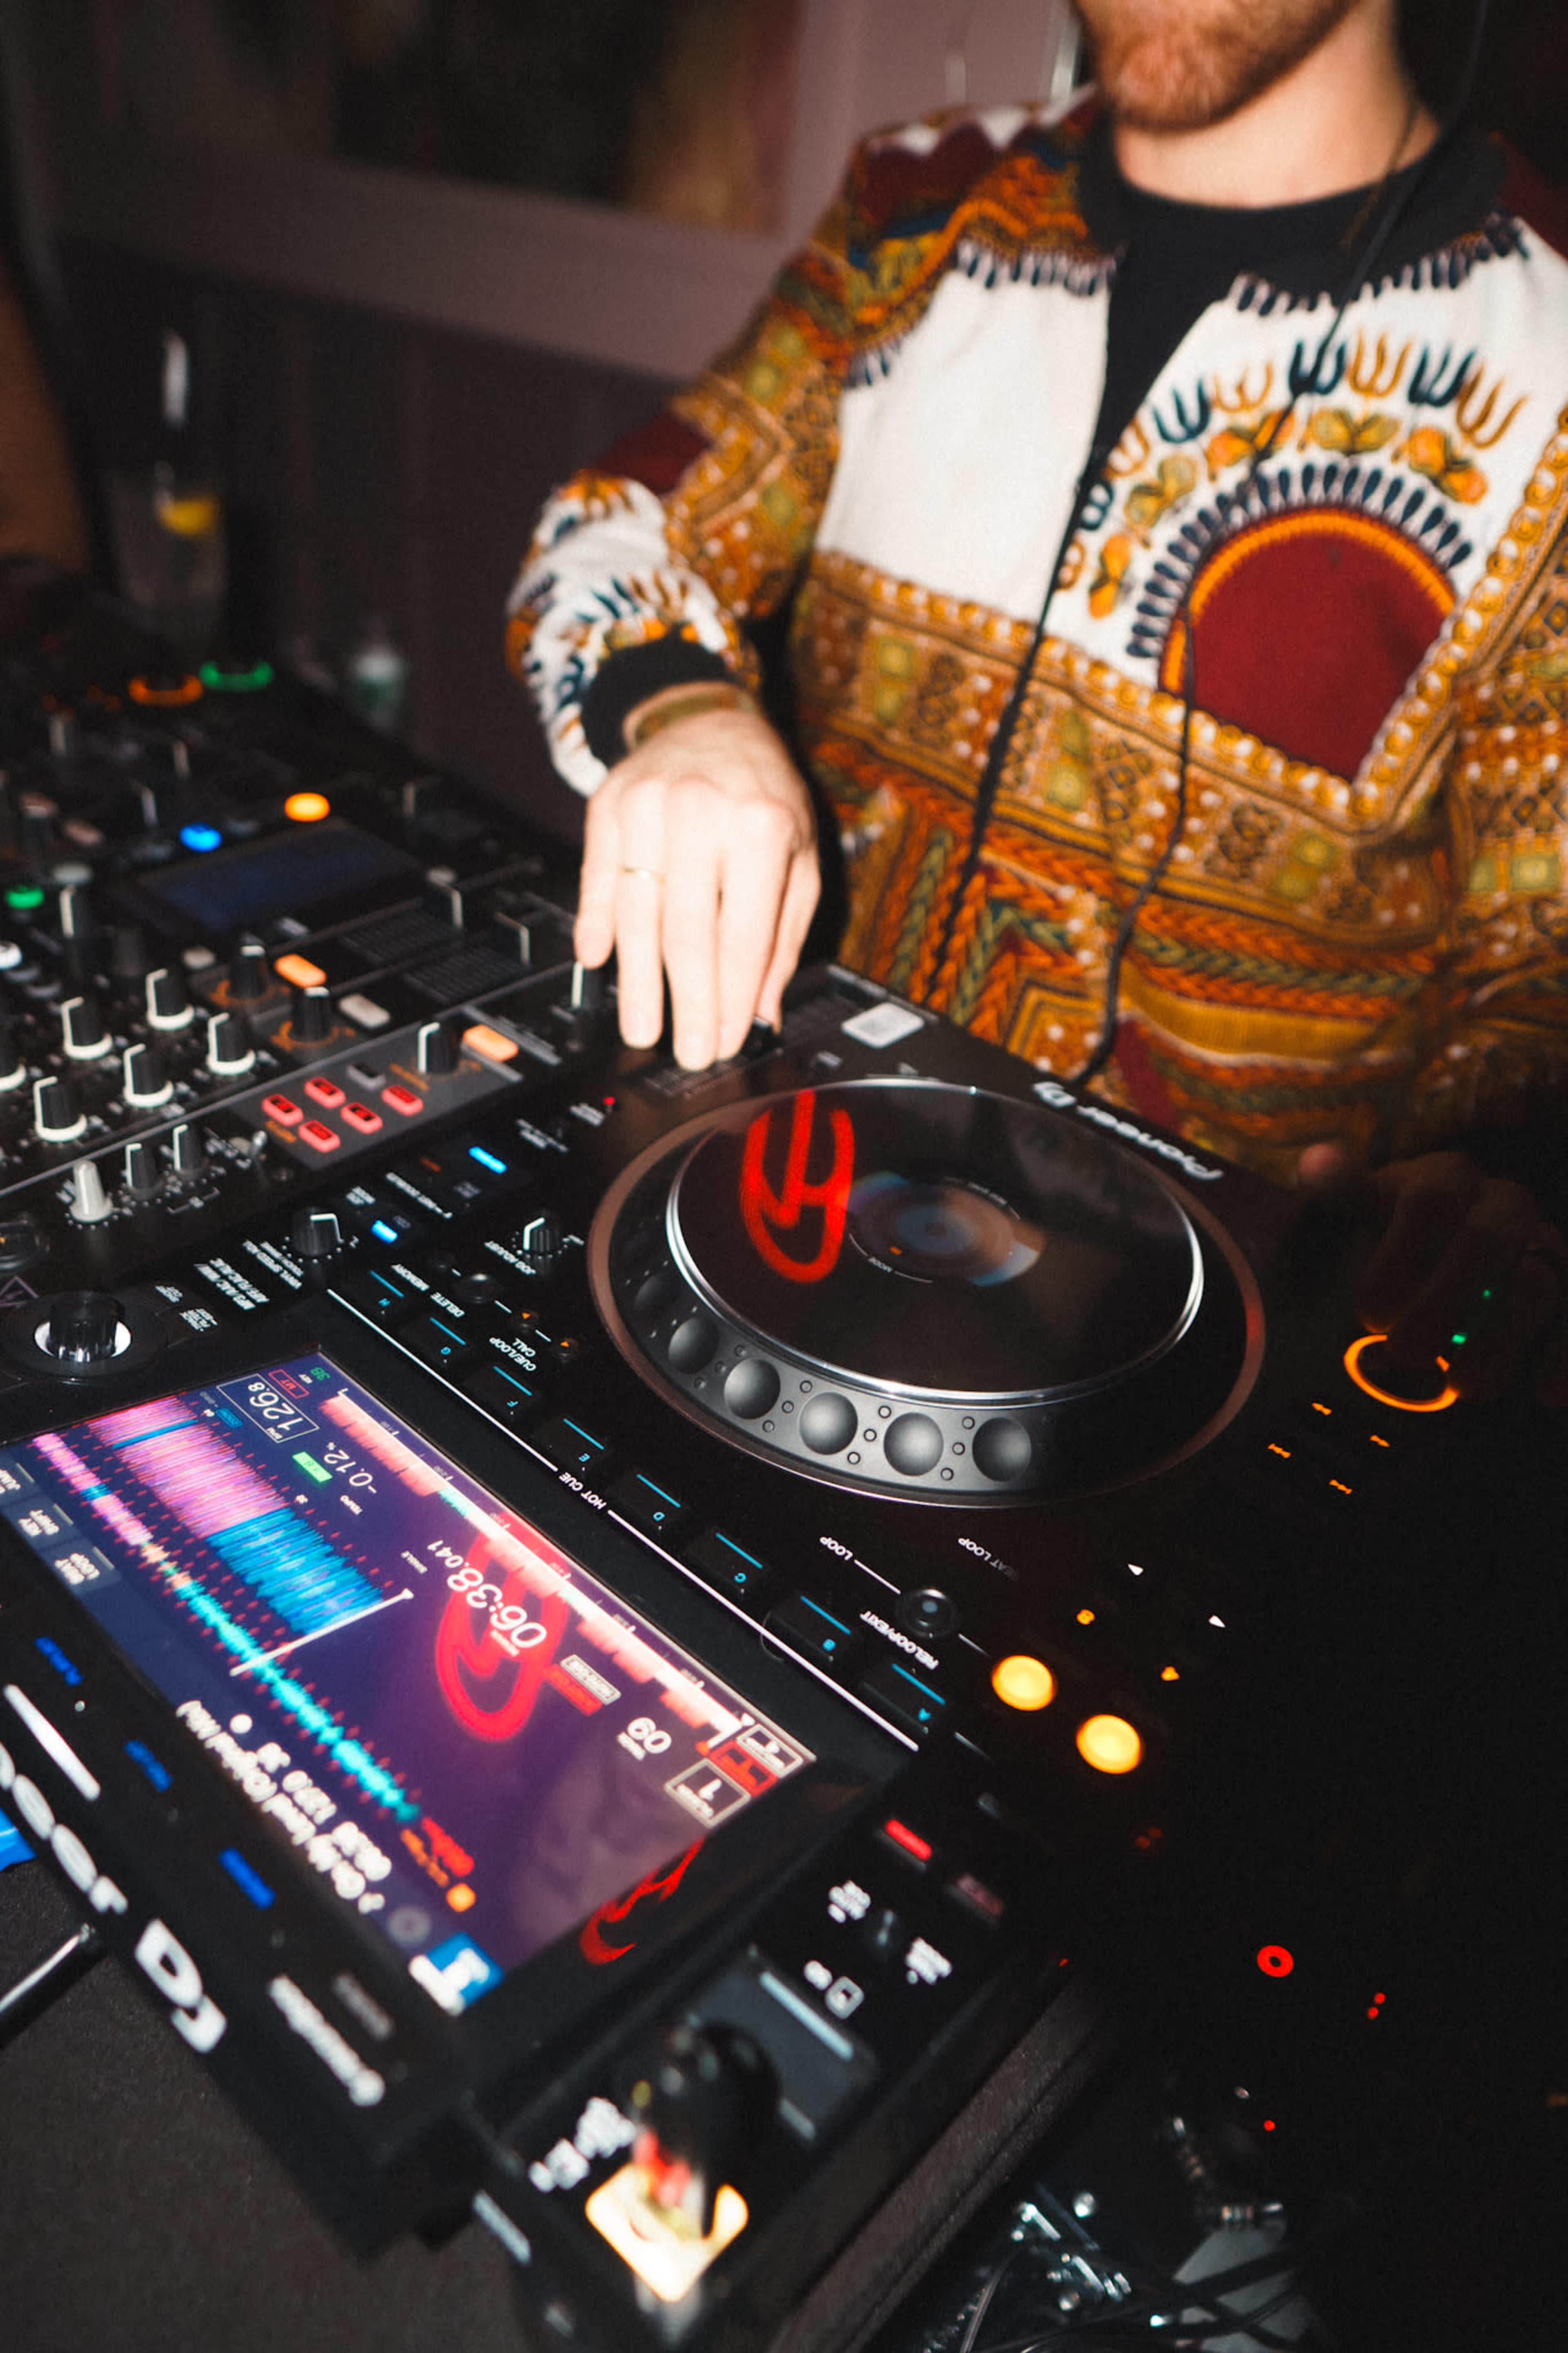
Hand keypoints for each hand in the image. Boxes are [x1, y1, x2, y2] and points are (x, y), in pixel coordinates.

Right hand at [574, 707, 819, 1067]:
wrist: (707, 721)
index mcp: (763, 828)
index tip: (727, 1040)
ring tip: (642, 1029)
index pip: (743, 935)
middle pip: (688, 932)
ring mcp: (649, 808)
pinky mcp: (608, 805)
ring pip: (639, 913)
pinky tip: (597, 961)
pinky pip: (597, 877)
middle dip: (688, 1003)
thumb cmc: (761, 795)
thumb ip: (783, 935)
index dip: (733, 997)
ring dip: (638, 982)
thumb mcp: (798, 857)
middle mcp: (704, 814)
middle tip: (687, 1052)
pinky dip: (595, 923)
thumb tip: (763, 1012)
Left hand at [1297, 1144, 1567, 1405]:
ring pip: (1537, 1282)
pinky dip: (1562, 1356)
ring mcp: (1547, 1243)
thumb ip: (1343, 1189)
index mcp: (1447, 1178)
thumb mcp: (1370, 1201)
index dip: (1398, 1258)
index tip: (1369, 1312)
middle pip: (1484, 1243)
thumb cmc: (1406, 1226)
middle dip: (1444, 1303)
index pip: (1430, 1203)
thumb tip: (1316, 1164)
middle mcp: (1504, 1203)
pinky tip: (1545, 1393)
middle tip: (1406, 1354)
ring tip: (1466, 1388)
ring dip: (1501, 1338)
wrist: (1473, 1232)